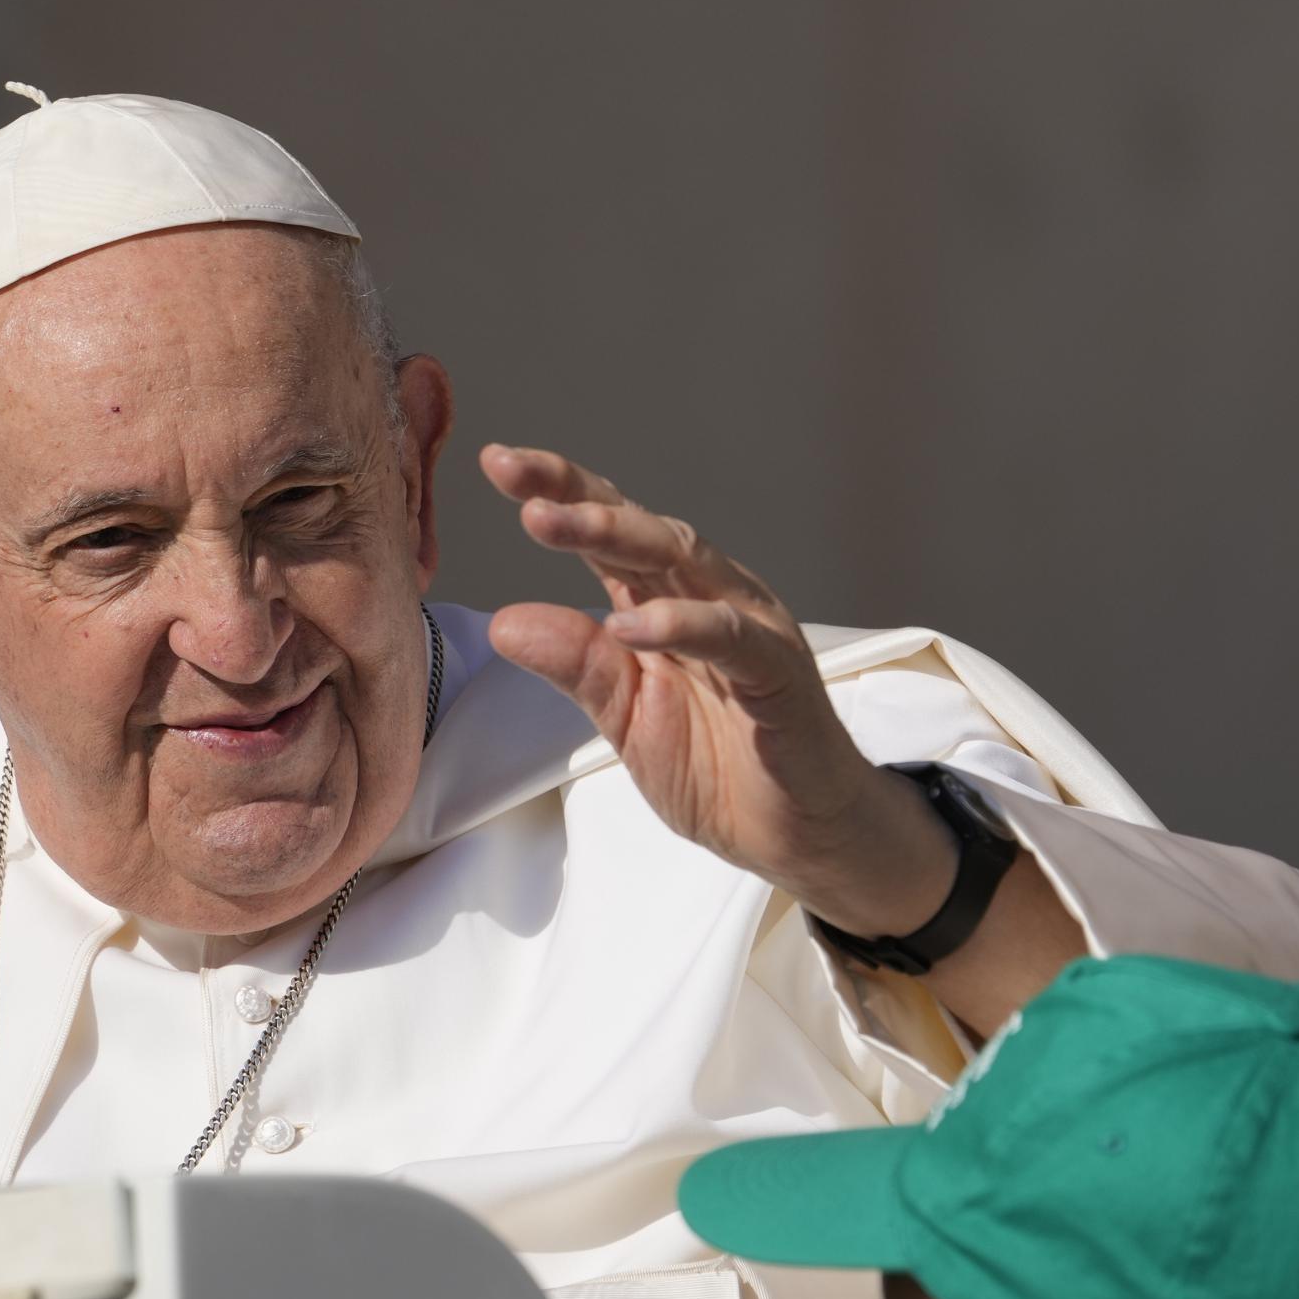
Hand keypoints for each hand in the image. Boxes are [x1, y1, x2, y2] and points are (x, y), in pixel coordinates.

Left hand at [481, 444, 1085, 1031]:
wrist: (801, 836)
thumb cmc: (722, 768)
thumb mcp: (624, 717)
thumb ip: (575, 666)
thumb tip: (505, 622)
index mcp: (666, 602)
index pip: (609, 534)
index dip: (559, 493)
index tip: (498, 462)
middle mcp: (709, 597)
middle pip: (642, 529)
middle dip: (576, 498)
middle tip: (515, 478)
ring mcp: (748, 628)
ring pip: (684, 560)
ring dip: (615, 536)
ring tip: (549, 523)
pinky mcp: (778, 672)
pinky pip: (729, 636)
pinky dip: (678, 624)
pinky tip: (629, 625)